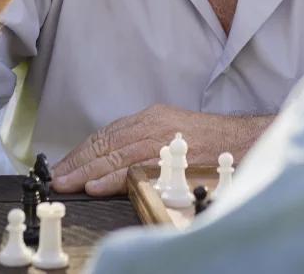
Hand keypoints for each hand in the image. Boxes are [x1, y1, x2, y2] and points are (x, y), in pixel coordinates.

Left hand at [51, 104, 273, 196]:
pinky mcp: (173, 156)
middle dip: (78, 162)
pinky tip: (96, 185)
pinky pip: (136, 168)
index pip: (107, 135)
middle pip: (107, 144)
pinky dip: (113, 177)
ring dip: (88, 171)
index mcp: (152, 118)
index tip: (64, 166)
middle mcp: (154, 125)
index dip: (82, 152)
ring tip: (68, 184)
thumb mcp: (172, 132)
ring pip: (116, 155)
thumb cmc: (210, 141)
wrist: (246, 140)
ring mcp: (163, 140)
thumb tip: (111, 165)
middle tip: (57, 178)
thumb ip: (144, 143)